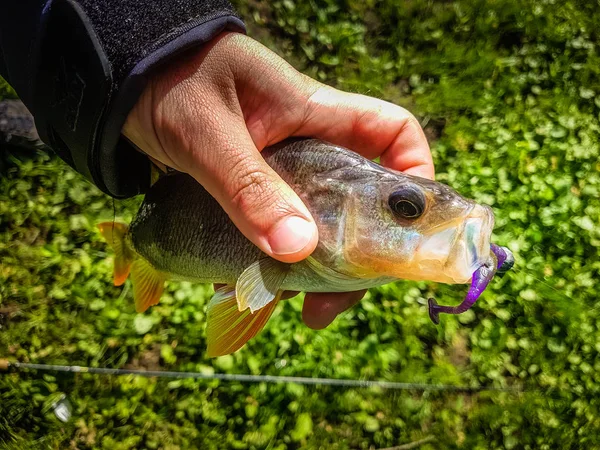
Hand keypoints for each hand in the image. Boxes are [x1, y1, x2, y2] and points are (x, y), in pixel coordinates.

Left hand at [123, 32, 433, 328]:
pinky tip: (258, 288)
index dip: (413, 173)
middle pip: (362, 199)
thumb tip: (297, 248)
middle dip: (359, 252)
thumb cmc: (172, 84)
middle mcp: (310, 145)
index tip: (404, 226)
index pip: (392, 133)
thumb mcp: (209, 135)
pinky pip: (280, 231)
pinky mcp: (255, 192)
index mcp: (315, 114)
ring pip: (321, 223)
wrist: (125, 86)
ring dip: (315, 268)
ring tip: (296, 306)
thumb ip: (249, 187)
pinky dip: (275, 262)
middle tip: (334, 298)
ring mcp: (283, 172)